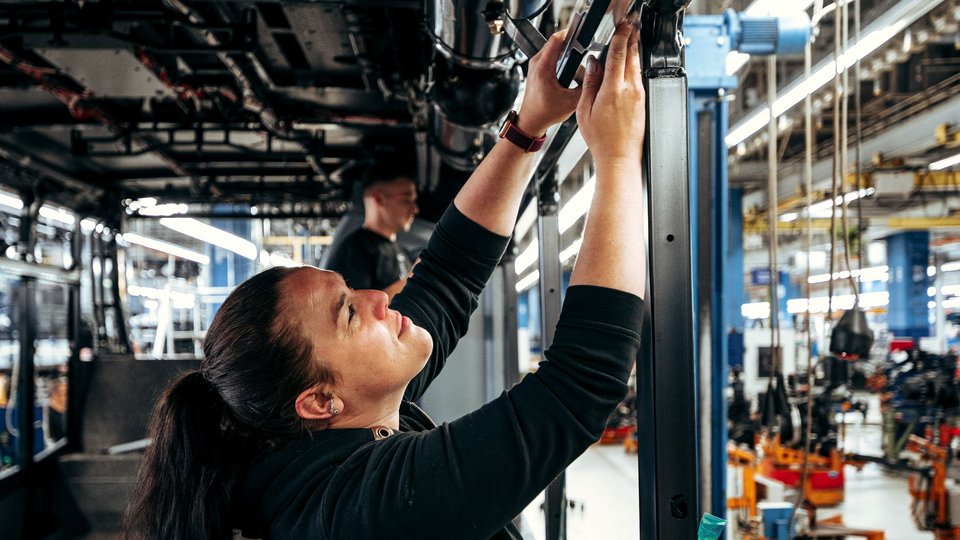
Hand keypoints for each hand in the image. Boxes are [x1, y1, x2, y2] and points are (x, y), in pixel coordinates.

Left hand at [515, 30, 582, 136]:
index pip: (556, 39)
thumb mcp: (571, 102)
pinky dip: (562, 60)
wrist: (532, 121)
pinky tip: (569, 71)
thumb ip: (586, 88)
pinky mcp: (538, 69)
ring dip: (567, 54)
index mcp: (543, 68)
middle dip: (572, 45)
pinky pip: (551, 57)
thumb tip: (598, 77)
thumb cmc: (544, 113)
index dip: (571, 34)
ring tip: (577, 64)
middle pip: (556, 42)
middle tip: (584, 51)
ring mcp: (536, 65)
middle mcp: (537, 63)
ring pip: (554, 50)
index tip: (582, 35)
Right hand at [576, 18, 645, 164]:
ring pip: (637, 66)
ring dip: (634, 50)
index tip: (621, 27)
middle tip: (629, 26)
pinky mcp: (643, 102)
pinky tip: (630, 65)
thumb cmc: (602, 140)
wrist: (619, 158)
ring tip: (630, 39)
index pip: (618, 55)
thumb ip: (589, 84)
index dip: (620, 37)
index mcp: (613, 90)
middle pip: (632, 56)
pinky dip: (634, 65)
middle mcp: (630, 90)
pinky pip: (639, 77)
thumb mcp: (585, 111)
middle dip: (631, 38)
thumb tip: (592, 64)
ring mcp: (639, 96)